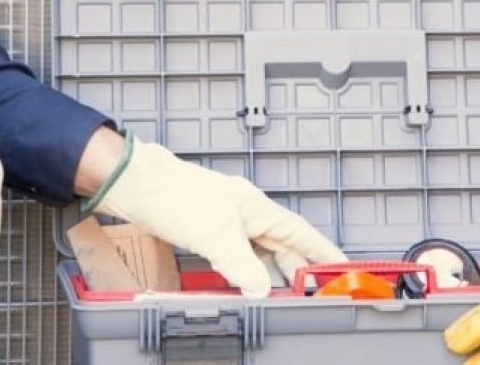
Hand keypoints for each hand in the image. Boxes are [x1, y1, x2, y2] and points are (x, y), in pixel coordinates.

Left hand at [82, 131, 345, 296]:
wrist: (137, 184)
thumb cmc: (175, 197)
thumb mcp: (215, 237)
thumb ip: (242, 266)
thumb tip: (262, 291)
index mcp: (255, 208)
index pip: (299, 233)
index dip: (322, 251)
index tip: (343, 266)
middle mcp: (245, 212)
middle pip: (282, 244)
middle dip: (299, 267)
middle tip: (315, 292)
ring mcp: (226, 219)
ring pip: (260, 250)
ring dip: (272, 271)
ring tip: (285, 294)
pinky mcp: (207, 228)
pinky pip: (238, 253)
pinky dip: (247, 269)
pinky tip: (245, 282)